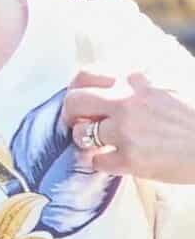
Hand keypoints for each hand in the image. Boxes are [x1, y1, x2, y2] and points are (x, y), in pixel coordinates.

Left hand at [63, 72, 194, 185]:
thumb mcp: (169, 85)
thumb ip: (139, 82)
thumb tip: (115, 82)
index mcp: (134, 81)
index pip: (85, 76)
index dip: (76, 89)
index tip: (79, 99)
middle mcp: (126, 103)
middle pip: (74, 103)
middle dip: (70, 115)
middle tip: (77, 123)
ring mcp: (127, 132)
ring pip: (81, 134)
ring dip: (83, 140)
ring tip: (94, 144)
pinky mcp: (132, 160)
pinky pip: (97, 162)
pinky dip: (100, 163)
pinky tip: (111, 161)